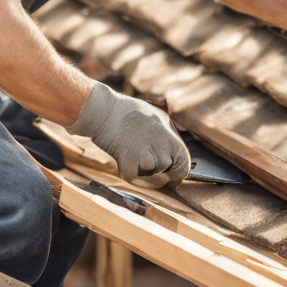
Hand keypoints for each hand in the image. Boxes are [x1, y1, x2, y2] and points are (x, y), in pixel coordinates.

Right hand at [67, 82, 190, 185]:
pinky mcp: (129, 159)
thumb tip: (174, 157)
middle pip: (168, 169)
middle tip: (146, 163)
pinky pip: (133, 176)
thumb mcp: (156, 116)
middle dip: (159, 170)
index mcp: (169, 131)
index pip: (184, 161)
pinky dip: (128, 171)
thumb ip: (168, 135)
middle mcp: (161, 141)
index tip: (170, 176)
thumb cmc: (127, 112)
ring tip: (132, 151)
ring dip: (142, 168)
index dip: (177, 172)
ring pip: (152, 172)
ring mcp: (147, 150)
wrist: (103, 110)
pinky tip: (122, 156)